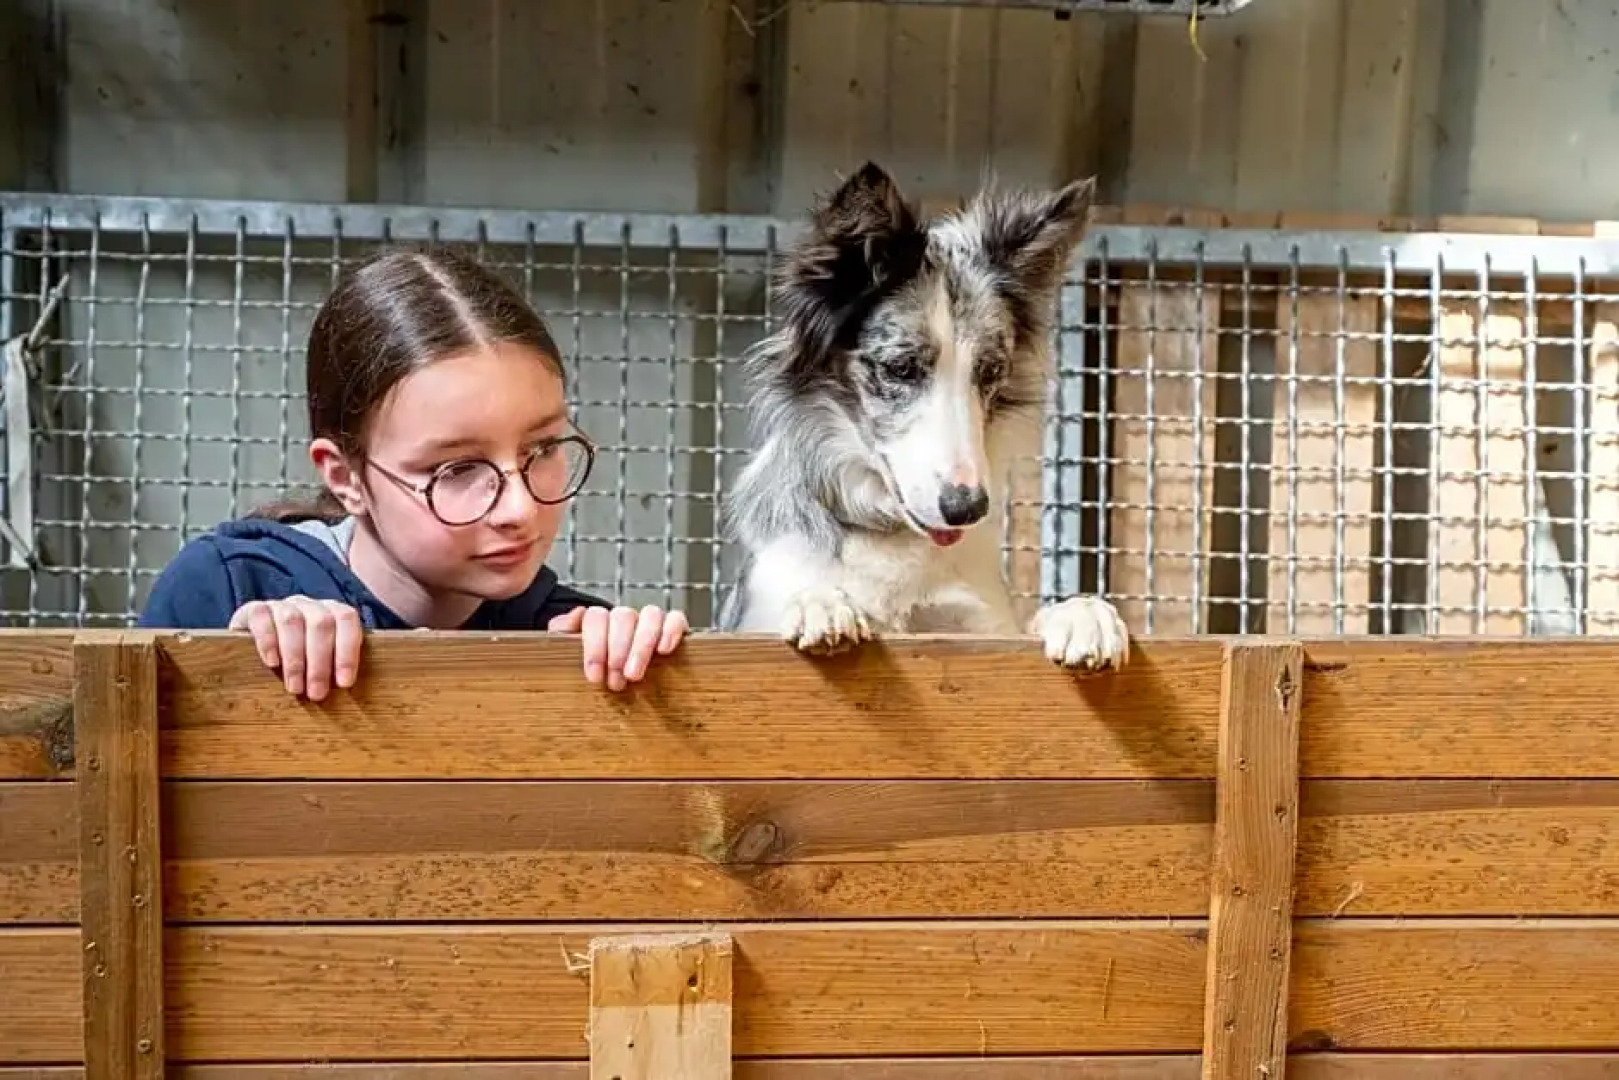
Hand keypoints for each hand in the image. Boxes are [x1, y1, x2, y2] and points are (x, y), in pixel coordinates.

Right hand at [228, 596, 362, 700]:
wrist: (255, 648)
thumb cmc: (301, 662)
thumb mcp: (322, 663)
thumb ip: (337, 668)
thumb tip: (347, 689)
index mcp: (332, 612)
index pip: (346, 619)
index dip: (347, 650)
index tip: (344, 683)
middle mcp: (308, 605)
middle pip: (321, 623)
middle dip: (320, 663)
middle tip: (316, 694)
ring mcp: (281, 605)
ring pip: (291, 621)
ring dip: (295, 658)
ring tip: (295, 687)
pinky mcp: (253, 609)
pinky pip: (261, 617)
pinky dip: (268, 641)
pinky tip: (272, 663)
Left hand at [547, 604, 688, 690]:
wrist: (614, 683)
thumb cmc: (595, 673)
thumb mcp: (567, 654)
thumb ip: (561, 632)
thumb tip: (576, 616)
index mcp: (600, 621)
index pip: (596, 616)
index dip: (595, 645)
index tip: (594, 676)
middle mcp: (625, 618)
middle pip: (623, 616)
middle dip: (618, 650)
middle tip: (615, 682)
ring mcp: (650, 621)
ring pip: (650, 615)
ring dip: (641, 645)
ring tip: (634, 675)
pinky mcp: (673, 628)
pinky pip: (676, 619)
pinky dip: (671, 631)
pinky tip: (664, 651)